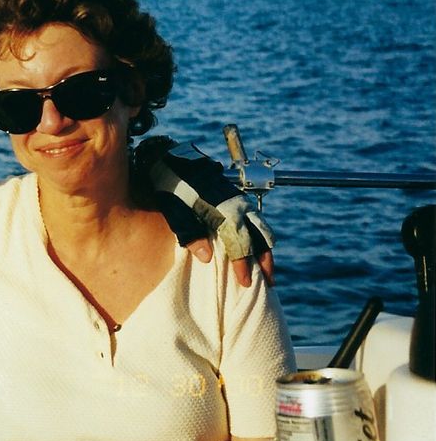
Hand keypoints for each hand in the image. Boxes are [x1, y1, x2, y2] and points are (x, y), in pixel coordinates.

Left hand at [135, 136, 275, 286]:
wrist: (173, 157)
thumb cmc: (171, 186)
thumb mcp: (173, 211)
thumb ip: (189, 233)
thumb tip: (206, 258)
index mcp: (223, 211)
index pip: (240, 245)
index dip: (243, 265)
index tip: (245, 283)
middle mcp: (237, 205)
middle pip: (260, 238)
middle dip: (265, 261)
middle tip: (268, 282)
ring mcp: (240, 199)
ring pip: (263, 227)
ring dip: (266, 249)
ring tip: (266, 269)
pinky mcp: (237, 196)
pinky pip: (256, 219)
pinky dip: (261, 236)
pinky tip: (256, 247)